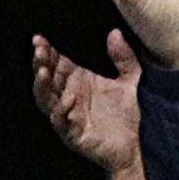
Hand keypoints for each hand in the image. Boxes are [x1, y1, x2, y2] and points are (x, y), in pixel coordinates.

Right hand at [32, 28, 148, 179]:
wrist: (139, 146)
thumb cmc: (130, 114)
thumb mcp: (132, 80)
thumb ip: (124, 57)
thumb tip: (115, 32)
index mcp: (78, 80)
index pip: (55, 62)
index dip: (46, 50)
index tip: (39, 38)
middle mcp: (69, 96)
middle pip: (46, 78)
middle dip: (40, 64)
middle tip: (39, 51)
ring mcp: (69, 116)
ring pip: (45, 100)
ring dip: (42, 86)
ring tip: (43, 71)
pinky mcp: (74, 135)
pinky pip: (61, 123)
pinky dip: (61, 111)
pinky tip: (68, 99)